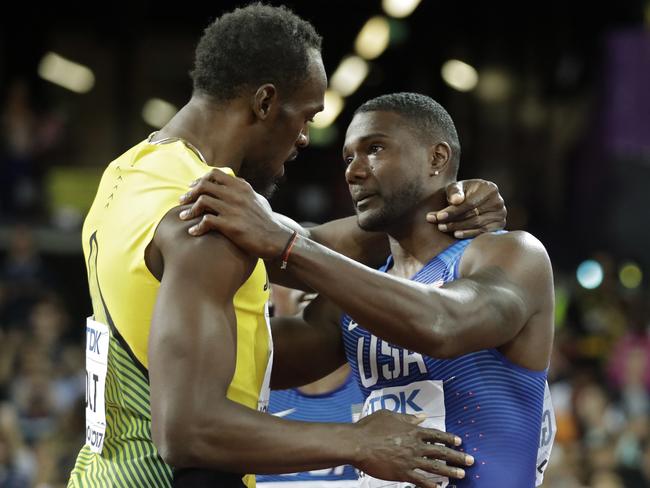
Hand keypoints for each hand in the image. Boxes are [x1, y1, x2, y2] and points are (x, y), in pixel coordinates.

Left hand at [178, 169, 291, 258]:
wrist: (276, 239)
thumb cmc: (267, 222)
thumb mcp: (258, 200)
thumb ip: (244, 191)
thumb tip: (234, 185)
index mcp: (242, 187)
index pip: (215, 174)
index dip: (200, 179)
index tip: (192, 187)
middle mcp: (236, 195)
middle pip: (204, 185)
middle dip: (190, 193)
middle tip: (183, 201)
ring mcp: (233, 209)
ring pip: (202, 201)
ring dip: (189, 209)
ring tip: (183, 217)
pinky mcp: (230, 225)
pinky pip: (206, 221)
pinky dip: (197, 227)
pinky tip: (193, 232)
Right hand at [354, 410, 472, 486]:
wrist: (358, 443)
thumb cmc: (370, 426)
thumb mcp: (389, 415)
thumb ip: (407, 417)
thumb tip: (421, 416)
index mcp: (412, 430)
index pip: (436, 434)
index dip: (449, 438)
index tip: (460, 441)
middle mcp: (415, 445)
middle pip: (441, 452)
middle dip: (457, 456)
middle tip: (470, 461)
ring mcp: (410, 460)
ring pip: (435, 468)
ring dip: (450, 472)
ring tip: (462, 475)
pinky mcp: (403, 473)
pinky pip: (421, 481)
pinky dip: (431, 486)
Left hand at [426, 179, 506, 238]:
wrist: (473, 198)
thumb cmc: (462, 193)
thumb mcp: (456, 188)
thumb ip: (454, 192)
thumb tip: (456, 201)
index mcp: (490, 189)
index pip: (470, 203)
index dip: (453, 211)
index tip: (439, 216)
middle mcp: (498, 201)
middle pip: (473, 215)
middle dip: (454, 221)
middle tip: (439, 225)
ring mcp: (501, 214)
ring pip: (477, 224)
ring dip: (459, 228)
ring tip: (443, 228)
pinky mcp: (499, 225)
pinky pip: (483, 232)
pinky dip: (469, 234)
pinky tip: (456, 234)